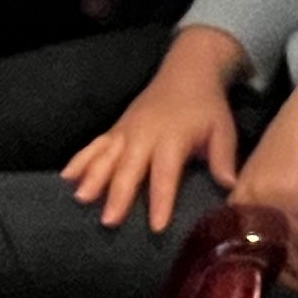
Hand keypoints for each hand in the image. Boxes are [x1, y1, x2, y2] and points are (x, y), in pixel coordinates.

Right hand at [62, 48, 241, 232]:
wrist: (186, 71)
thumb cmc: (207, 107)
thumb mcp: (223, 130)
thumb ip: (223, 159)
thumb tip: (231, 187)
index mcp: (172, 138)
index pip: (165, 173)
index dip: (160, 199)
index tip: (155, 226)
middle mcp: (144, 135)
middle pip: (128, 167)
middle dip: (118, 194)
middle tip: (108, 220)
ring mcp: (126, 130)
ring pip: (106, 155)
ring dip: (92, 177)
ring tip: (81, 199)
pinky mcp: (116, 129)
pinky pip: (95, 145)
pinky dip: (80, 160)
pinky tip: (66, 178)